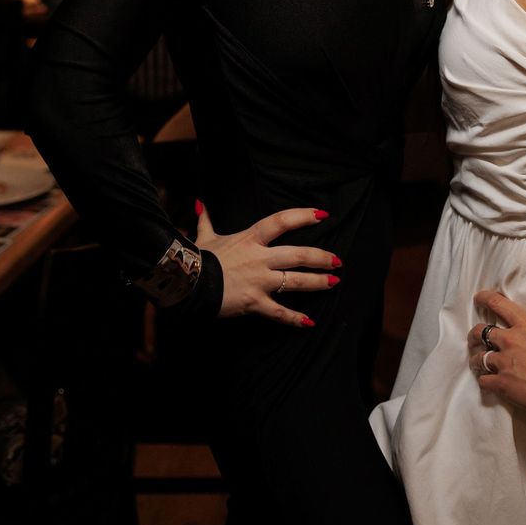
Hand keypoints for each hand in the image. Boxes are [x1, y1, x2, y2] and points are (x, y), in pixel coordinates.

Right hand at [196, 204, 340, 324]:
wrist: (188, 284)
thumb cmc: (198, 259)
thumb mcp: (205, 236)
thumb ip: (206, 220)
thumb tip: (201, 202)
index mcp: (251, 239)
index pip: (282, 221)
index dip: (303, 216)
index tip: (322, 215)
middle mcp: (260, 258)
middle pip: (298, 254)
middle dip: (321, 257)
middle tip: (338, 260)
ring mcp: (259, 281)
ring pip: (295, 280)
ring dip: (317, 282)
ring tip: (334, 282)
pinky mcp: (255, 302)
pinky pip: (279, 312)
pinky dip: (294, 319)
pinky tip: (308, 322)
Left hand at [467, 290, 525, 413]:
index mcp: (525, 324)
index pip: (497, 303)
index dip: (484, 298)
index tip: (478, 297)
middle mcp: (509, 340)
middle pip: (480, 331)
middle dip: (474, 335)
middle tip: (474, 340)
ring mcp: (503, 362)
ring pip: (478, 358)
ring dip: (477, 360)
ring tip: (477, 364)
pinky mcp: (502, 383)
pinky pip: (484, 381)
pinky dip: (484, 381)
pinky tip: (488, 384)